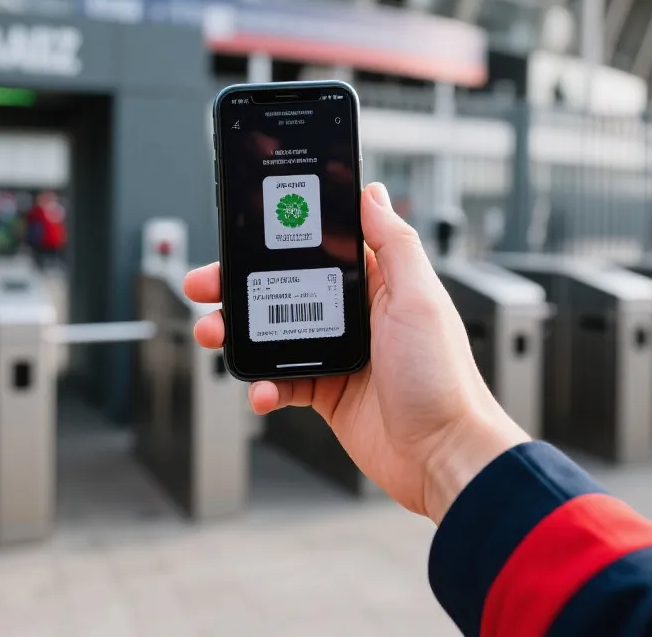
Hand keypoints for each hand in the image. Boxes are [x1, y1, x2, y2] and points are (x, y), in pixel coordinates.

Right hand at [184, 182, 528, 523]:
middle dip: (239, 286)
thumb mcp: (421, 298)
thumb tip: (372, 194)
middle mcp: (356, 316)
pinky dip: (263, 385)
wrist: (443, 457)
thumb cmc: (444, 379)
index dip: (279, 239)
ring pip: (273, 333)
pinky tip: (261, 391)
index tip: (243, 233)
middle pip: (284, 288)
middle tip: (206, 286)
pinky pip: (282, 381)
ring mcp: (339, 354)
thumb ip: (395, 244)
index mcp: (378, 284)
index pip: (319, 248)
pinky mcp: (328, 393)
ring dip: (239, 334)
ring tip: (215, 334)